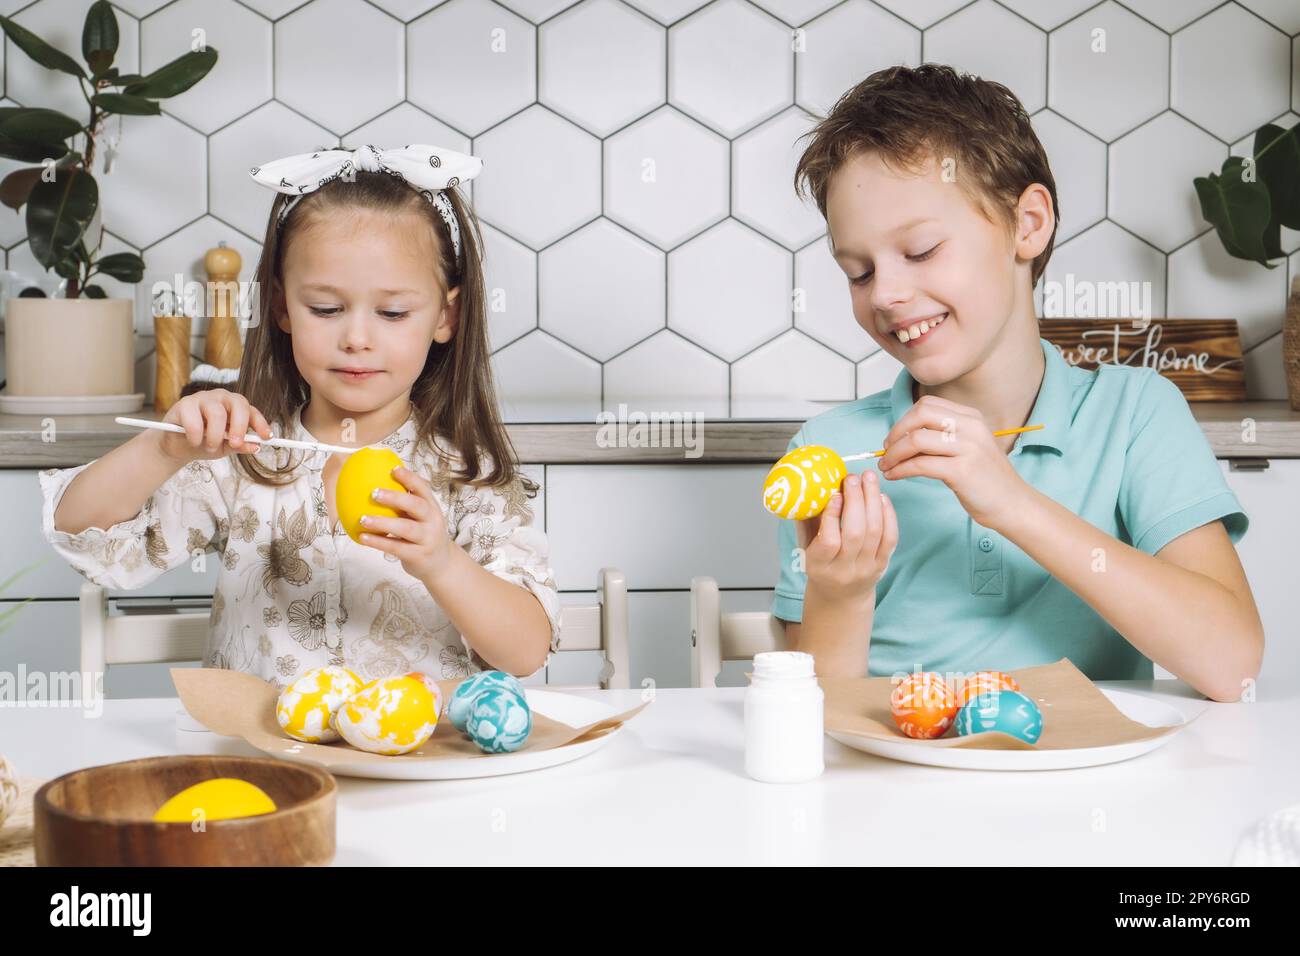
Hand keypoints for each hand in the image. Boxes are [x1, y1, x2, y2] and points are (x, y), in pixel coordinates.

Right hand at [157, 388, 271, 463]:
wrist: (177, 447)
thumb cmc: (203, 443)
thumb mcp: (225, 448)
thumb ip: (240, 446)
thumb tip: (256, 446)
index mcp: (234, 408)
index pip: (251, 411)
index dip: (260, 423)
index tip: (266, 437)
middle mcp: (221, 398)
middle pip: (238, 404)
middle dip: (240, 426)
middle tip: (235, 443)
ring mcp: (203, 398)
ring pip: (217, 413)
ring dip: (215, 435)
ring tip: (209, 447)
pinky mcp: (184, 404)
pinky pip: (194, 420)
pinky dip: (196, 436)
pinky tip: (194, 441)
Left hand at [356, 465, 453, 581]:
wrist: (441, 565)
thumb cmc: (425, 535)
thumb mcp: (422, 517)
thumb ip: (407, 503)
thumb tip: (379, 481)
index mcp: (432, 507)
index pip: (423, 489)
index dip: (410, 478)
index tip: (393, 469)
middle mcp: (433, 521)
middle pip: (417, 506)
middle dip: (396, 498)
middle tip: (374, 493)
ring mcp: (427, 539)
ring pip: (406, 528)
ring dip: (383, 522)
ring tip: (362, 519)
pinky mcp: (419, 556)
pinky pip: (396, 547)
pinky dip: (379, 542)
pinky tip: (363, 537)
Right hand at [795, 471, 897, 605]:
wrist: (840, 596)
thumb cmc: (821, 566)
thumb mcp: (806, 547)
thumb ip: (808, 521)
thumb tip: (812, 489)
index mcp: (820, 566)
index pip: (829, 541)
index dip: (832, 516)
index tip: (834, 493)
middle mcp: (845, 570)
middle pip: (855, 533)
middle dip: (856, 500)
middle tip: (853, 478)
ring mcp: (866, 568)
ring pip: (875, 532)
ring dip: (873, 500)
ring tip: (868, 479)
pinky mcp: (883, 564)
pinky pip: (890, 537)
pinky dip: (888, 514)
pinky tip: (881, 497)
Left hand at [876, 394, 1030, 528]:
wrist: (1013, 504)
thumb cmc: (987, 480)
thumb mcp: (970, 446)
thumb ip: (945, 436)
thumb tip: (904, 436)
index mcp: (972, 417)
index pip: (927, 405)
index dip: (904, 420)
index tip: (894, 437)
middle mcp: (971, 427)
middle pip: (919, 415)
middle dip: (896, 433)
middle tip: (886, 450)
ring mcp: (968, 448)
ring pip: (916, 440)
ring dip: (893, 454)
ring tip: (886, 466)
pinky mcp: (961, 471)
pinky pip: (919, 464)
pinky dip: (900, 470)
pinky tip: (894, 476)